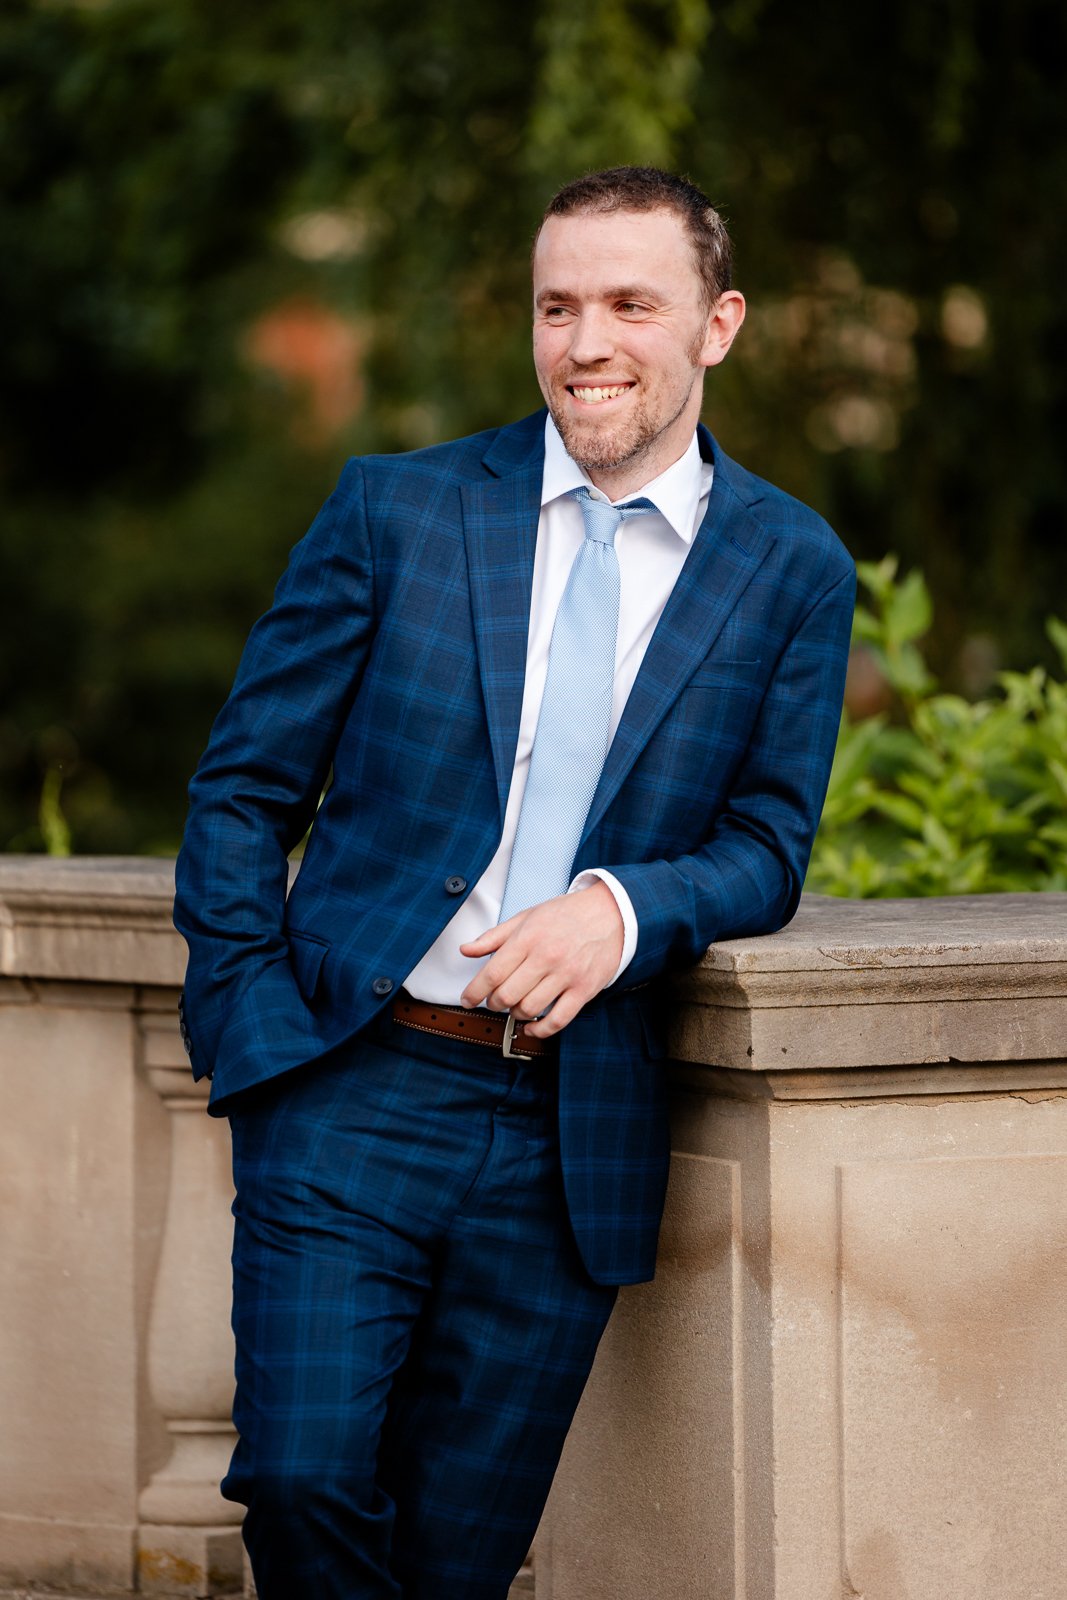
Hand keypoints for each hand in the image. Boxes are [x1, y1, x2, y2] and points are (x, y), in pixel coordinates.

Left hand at [459, 881, 623, 1037]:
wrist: (609, 913)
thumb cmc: (566, 915)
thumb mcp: (526, 917)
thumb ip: (494, 936)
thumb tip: (466, 950)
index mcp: (527, 938)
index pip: (492, 973)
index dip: (474, 992)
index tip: (468, 1000)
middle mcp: (546, 957)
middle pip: (507, 995)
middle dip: (494, 1004)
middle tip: (494, 1002)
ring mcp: (566, 975)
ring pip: (529, 1009)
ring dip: (516, 1014)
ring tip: (516, 1007)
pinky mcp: (584, 989)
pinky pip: (558, 1020)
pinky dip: (540, 1030)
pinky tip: (531, 1028)